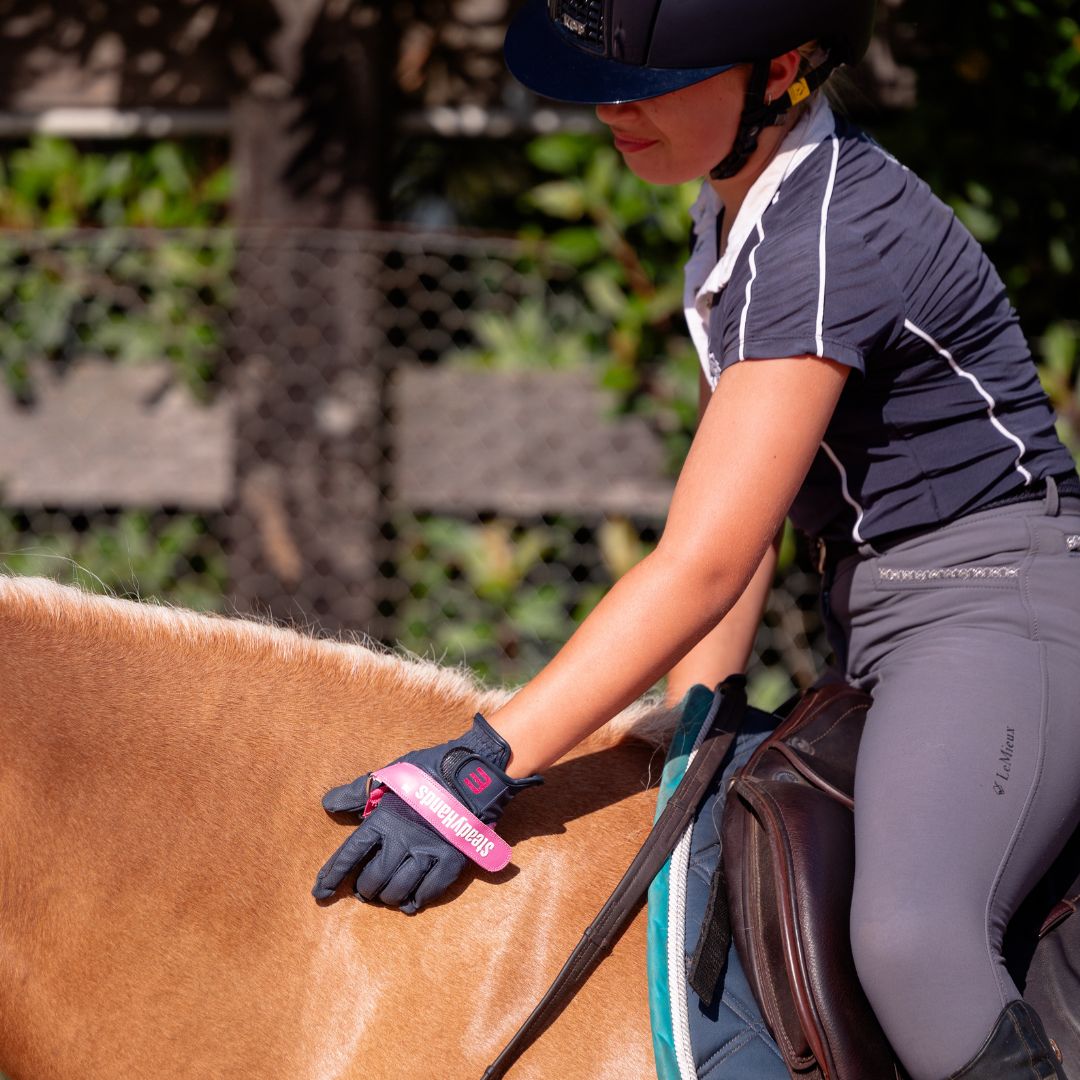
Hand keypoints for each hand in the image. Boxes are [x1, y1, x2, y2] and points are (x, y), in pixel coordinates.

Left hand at [312, 714, 541, 912]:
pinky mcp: (451, 863)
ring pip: (396, 891)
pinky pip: (427, 894)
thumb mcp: (390, 776)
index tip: (319, 894)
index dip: (331, 877)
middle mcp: (402, 840)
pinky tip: (409, 902)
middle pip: (372, 880)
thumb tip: (328, 803)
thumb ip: (357, 792)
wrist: (474, 774)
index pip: (349, 856)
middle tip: (365, 889)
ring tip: (385, 895)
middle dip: (364, 889)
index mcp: (383, 819)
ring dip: (386, 897)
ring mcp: (427, 854)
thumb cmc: (428, 772)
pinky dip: (415, 901)